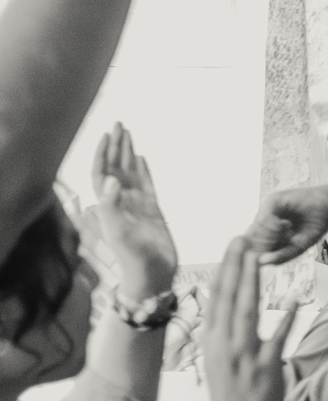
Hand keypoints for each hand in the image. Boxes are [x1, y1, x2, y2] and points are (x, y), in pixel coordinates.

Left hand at [89, 124, 175, 293]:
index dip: (103, 153)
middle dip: (116, 145)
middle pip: (115, 167)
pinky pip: (147, 184)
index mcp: (109, 205)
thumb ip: (112, 205)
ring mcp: (136, 205)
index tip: (108, 134)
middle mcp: (120, 202)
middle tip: (119, 123)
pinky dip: (144, 170)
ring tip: (129, 134)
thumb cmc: (133, 259)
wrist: (152, 277)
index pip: (102, 172)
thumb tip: (110, 178)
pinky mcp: (152, 211)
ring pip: (130, 172)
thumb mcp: (119, 232)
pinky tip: (142, 158)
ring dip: (128, 153)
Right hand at [200, 237, 297, 400]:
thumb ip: (226, 338)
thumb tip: (231, 313)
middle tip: (241, 236)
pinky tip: (291, 301)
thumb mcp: (221, 363)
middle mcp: (223, 345)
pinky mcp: (264, 369)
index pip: (216, 298)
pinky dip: (284, 320)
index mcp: (212, 342)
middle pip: (228, 297)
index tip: (230, 247)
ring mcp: (243, 356)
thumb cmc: (232, 398)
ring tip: (258, 256)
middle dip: (234, 265)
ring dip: (251, 281)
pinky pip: (277, 339)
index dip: (224, 270)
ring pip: (246, 310)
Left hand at [246, 185, 327, 265]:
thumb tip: (261, 262)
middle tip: (285, 241)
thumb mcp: (299, 246)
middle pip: (251, 239)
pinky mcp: (271, 200)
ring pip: (255, 229)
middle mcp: (262, 219)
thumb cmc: (316, 226)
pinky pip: (263, 218)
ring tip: (288, 230)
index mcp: (266, 232)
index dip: (261, 253)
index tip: (279, 252)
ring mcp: (265, 209)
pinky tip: (287, 224)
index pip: (252, 246)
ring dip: (270, 235)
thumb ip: (282, 255)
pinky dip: (273, 226)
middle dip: (265, 245)